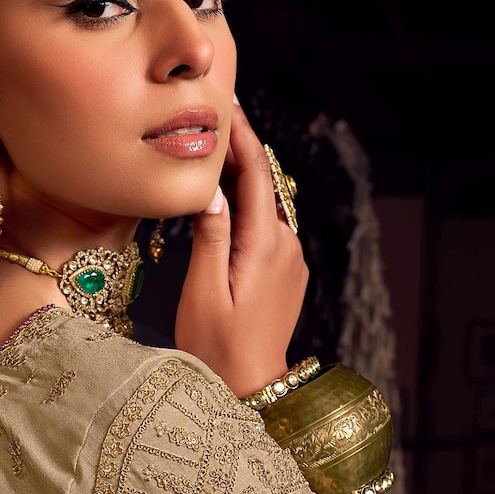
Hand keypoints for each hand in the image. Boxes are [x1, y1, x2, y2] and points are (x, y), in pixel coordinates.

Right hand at [174, 101, 308, 396]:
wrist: (250, 390)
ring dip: (243, 179)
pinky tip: (226, 201)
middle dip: (240, 150)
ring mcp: (291, 261)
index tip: (228, 104)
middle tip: (212, 118)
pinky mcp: (287, 274)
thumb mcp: (203, 293)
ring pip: (267, 204)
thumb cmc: (217, 349)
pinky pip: (269, 227)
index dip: (242, 136)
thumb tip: (212, 192)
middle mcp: (287, 247)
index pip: (257, 175)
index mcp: (266, 247)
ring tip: (213, 152)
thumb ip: (211, 238)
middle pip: (265, 184)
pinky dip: (249, 206)